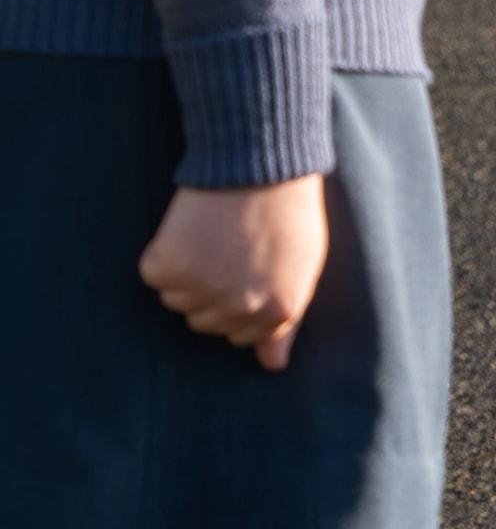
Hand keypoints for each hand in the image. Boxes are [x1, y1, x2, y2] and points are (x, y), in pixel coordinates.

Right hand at [142, 176, 329, 369]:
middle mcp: (237, 308)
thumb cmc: (288, 212)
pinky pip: (157, 276)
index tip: (248, 272)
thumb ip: (287, 321)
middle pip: (206, 322)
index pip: (242, 337)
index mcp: (276, 311)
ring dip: (191, 274)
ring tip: (216, 236)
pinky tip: (192, 229)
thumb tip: (273, 366)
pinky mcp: (165, 268)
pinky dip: (166, 255)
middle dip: (216, 291)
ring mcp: (200, 290)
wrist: (259, 162)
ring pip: (179, 302)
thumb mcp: (304, 266)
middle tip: (233, 249)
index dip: (242, 303)